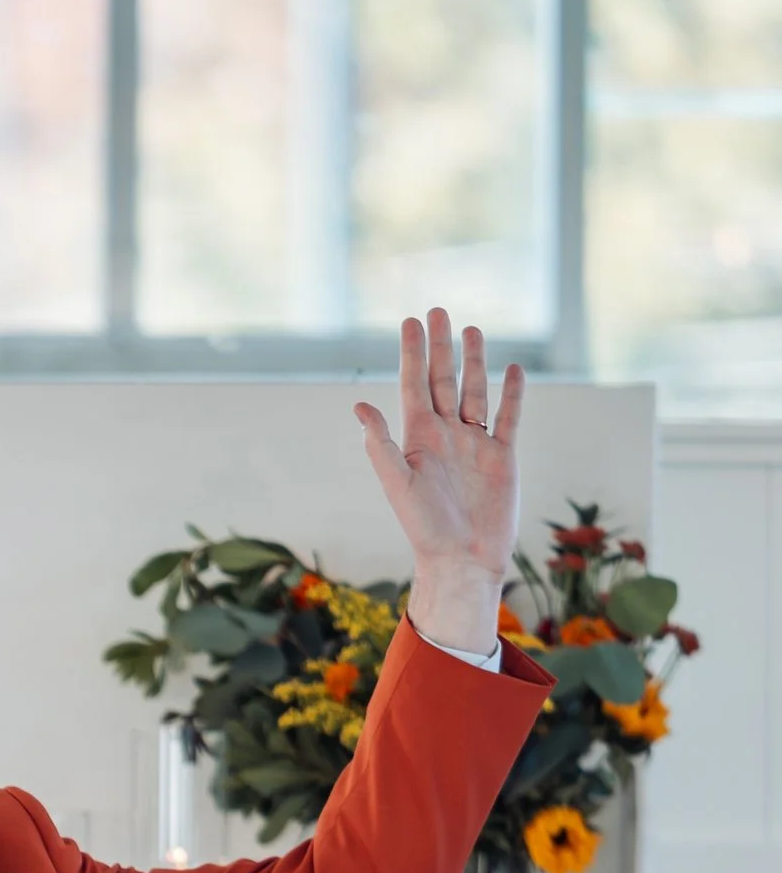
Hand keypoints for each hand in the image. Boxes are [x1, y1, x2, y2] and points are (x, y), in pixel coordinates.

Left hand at [354, 309, 523, 658]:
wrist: (462, 561)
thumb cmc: (424, 528)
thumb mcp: (398, 484)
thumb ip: (381, 445)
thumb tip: (360, 407)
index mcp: (418, 439)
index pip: (413, 385)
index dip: (412, 354)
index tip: (410, 321)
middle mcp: (445, 436)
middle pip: (443, 380)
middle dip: (440, 347)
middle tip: (437, 311)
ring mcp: (474, 445)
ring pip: (475, 392)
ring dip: (474, 362)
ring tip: (473, 330)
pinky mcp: (501, 457)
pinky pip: (508, 418)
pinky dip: (512, 394)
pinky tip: (512, 370)